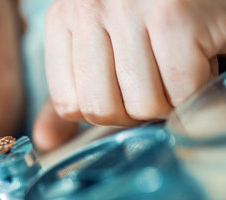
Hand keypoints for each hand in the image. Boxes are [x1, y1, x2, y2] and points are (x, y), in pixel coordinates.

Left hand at [44, 0, 225, 125]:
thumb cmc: (147, 12)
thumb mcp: (95, 45)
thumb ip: (72, 90)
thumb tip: (46, 140)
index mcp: (63, 20)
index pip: (68, 105)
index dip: (103, 114)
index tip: (124, 96)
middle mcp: (89, 10)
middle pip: (101, 109)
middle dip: (135, 113)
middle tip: (155, 88)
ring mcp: (130, 10)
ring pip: (142, 104)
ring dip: (169, 101)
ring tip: (178, 70)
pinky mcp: (175, 15)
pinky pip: (182, 90)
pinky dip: (197, 87)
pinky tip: (199, 59)